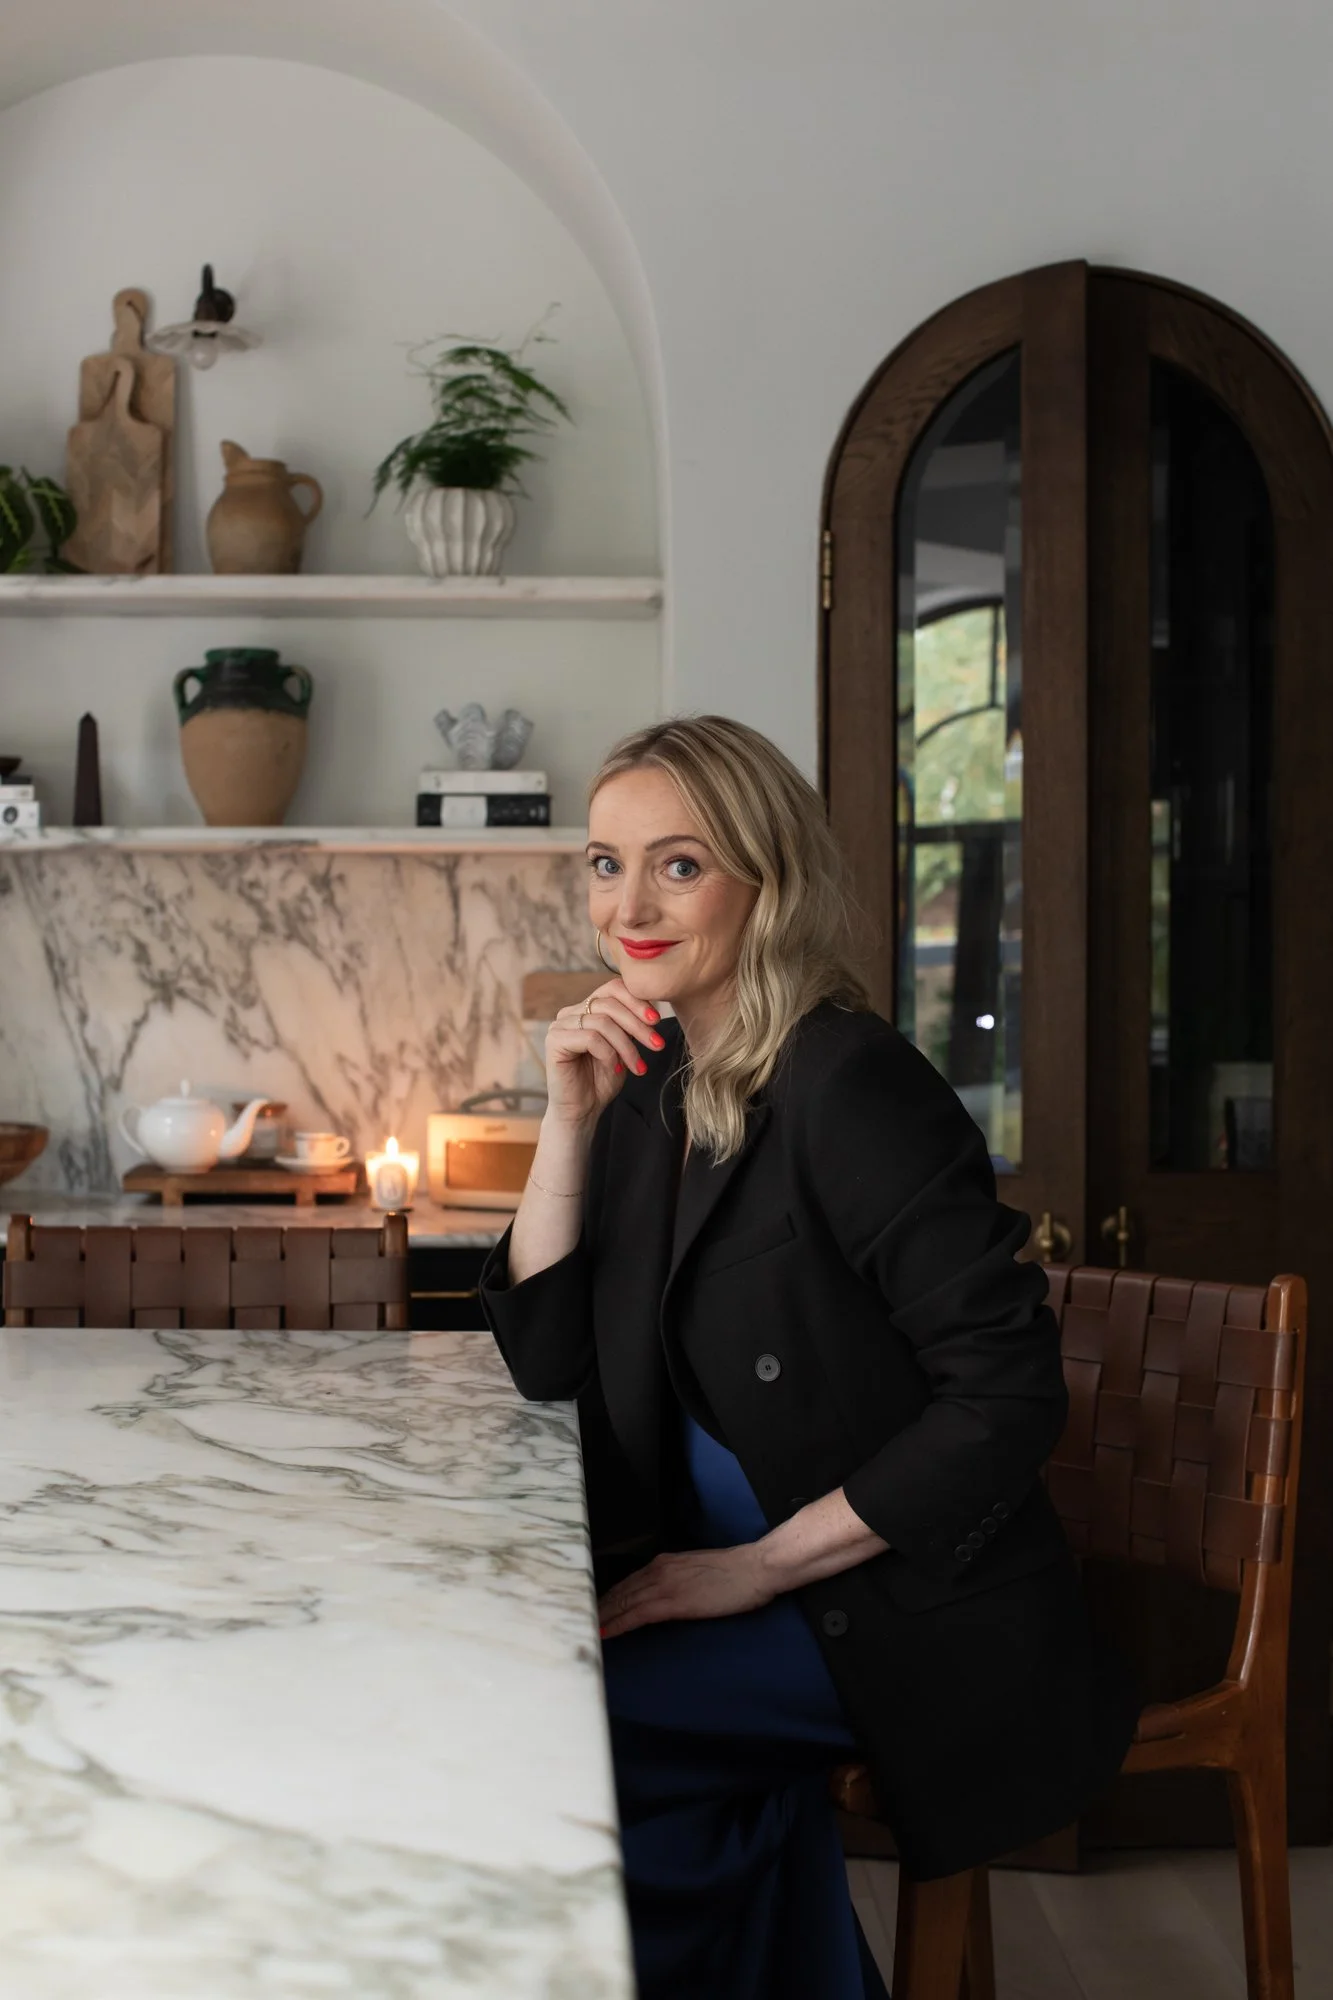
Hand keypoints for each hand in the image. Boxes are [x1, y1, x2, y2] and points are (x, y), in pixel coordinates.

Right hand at [544, 977, 666, 1129]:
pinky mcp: (554, 1041)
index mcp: (586, 1008)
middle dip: (638, 1025)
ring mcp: (560, 1025)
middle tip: (656, 1045)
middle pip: (609, 1003)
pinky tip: (616, 1068)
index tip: (657, 1021)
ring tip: (637, 1066)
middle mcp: (571, 1012)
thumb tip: (653, 1006)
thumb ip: (631, 1025)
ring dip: (627, 1045)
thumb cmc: (601, 1080)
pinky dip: (609, 1053)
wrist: (582, 1111)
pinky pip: (590, 1037)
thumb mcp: (624, 1047)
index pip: (613, 988)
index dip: (637, 1001)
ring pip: (602, 1022)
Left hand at [598, 1545, 776, 1638]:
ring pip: (623, 1602)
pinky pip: (637, 1614)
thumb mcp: (696, 1572)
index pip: (627, 1583)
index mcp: (664, 1563)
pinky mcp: (673, 1601)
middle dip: (599, 1608)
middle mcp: (658, 1570)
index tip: (594, 1610)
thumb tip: (665, 1596)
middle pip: (619, 1592)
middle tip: (578, 1622)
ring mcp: (664, 1584)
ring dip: (602, 1617)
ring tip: (584, 1629)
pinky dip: (618, 1624)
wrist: (753, 1568)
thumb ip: (677, 1581)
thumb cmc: (734, 1574)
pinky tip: (605, 1632)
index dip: (608, 1599)